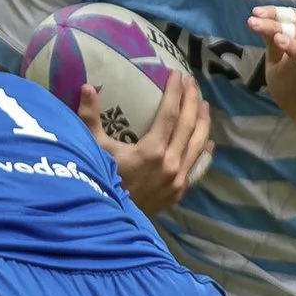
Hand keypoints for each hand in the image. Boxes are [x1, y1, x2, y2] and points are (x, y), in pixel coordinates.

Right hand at [82, 71, 210, 215]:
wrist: (110, 221)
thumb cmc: (100, 181)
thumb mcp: (93, 149)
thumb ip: (89, 118)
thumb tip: (86, 87)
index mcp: (152, 150)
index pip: (170, 114)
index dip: (175, 92)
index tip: (176, 74)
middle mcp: (171, 163)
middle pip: (189, 125)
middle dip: (192, 100)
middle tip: (192, 82)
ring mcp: (178, 179)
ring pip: (199, 144)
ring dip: (203, 121)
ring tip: (204, 104)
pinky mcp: (179, 191)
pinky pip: (197, 166)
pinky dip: (204, 151)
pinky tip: (209, 141)